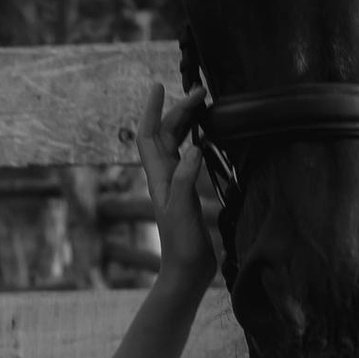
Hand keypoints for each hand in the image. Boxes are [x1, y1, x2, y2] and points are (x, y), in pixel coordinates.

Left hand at [136, 77, 215, 289]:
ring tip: (205, 106)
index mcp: (159, 177)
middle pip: (166, 134)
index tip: (159, 85)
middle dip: (179, 109)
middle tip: (201, 92)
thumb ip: (186, 179)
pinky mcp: (188, 192)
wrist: (186, 271)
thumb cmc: (181, 245)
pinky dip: (197, 142)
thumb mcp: (182, 210)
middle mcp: (164, 177)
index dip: (152, 109)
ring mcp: (176, 183)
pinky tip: (209, 138)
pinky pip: (190, 158)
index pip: (149, 135)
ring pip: (177, 144)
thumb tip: (194, 147)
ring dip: (187, 123)